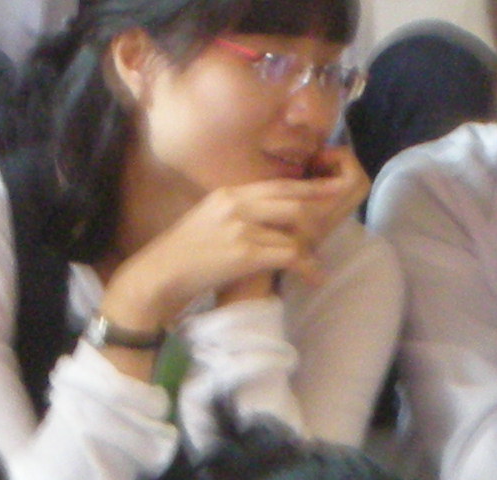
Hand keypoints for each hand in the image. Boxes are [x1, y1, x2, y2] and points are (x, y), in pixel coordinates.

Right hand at [100, 171, 363, 336]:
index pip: (278, 185)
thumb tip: (263, 218)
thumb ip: (235, 213)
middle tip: (336, 222)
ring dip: (311, 243)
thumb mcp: (209, 221)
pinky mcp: (244, 252)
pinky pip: (289, 254)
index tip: (330, 190)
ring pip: (295, 224)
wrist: (160, 274)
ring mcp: (240, 226)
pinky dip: (306, 266)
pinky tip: (313, 276)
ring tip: (315, 259)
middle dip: (319, 210)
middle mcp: (236, 204)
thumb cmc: (184, 255)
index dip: (308, 187)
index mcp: (229, 193)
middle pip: (292, 197)